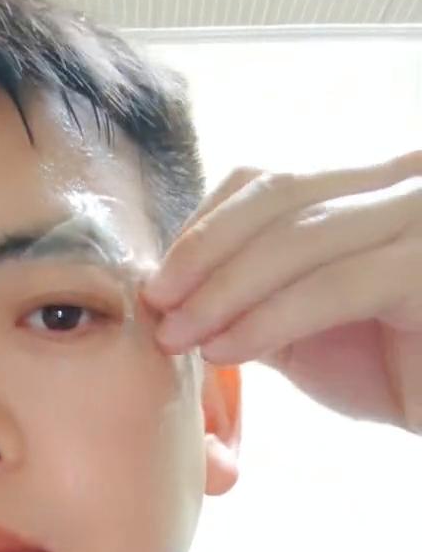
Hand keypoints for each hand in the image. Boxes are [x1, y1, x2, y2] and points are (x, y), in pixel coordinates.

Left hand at [143, 152, 421, 429]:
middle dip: (204, 254)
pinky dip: (268, 319)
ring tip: (180, 337)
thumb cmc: (395, 371)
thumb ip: (256, 296)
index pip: (270, 182)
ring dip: (224, 290)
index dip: (205, 227)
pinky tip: (226, 350)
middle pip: (278, 195)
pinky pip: (332, 287)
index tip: (158, 281)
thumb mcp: (309, 325)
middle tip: (157, 307)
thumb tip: (175, 294)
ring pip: (298, 238)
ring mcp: (420, 215)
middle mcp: (404, 180)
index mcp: (370, 184)